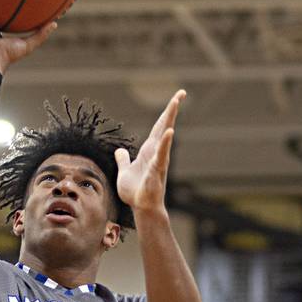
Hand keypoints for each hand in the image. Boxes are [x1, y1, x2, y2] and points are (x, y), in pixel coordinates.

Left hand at [115, 89, 184, 214]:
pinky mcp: (157, 170)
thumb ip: (123, 160)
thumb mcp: (125, 172)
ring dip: (170, 119)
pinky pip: (161, 154)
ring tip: (175, 103)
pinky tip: (169, 131)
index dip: (166, 113)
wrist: (141, 208)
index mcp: (149, 150)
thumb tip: (120, 151)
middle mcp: (157, 152)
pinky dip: (165, 143)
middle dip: (172, 109)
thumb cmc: (135, 192)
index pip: (159, 127)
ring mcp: (159, 160)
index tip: (176, 98)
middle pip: (164, 126)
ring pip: (165, 136)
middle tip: (182, 93)